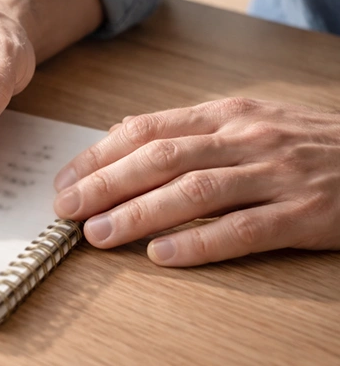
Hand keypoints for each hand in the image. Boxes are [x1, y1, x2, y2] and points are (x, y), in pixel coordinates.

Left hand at [53, 98, 339, 266]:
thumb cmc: (303, 142)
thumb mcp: (246, 120)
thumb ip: (186, 129)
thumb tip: (121, 133)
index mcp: (225, 114)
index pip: (147, 129)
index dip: (100, 155)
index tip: (65, 180)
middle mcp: (245, 138)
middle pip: (162, 158)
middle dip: (106, 184)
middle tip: (66, 208)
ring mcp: (275, 175)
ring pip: (195, 191)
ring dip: (140, 213)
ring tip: (99, 234)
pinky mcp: (304, 213)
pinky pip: (244, 230)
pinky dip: (200, 243)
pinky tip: (163, 255)